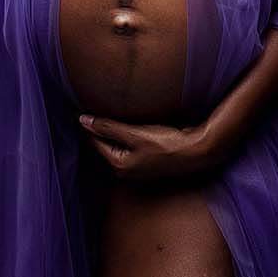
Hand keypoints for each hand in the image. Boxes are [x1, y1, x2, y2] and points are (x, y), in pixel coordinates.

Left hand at [77, 113, 231, 182]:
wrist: (195, 152)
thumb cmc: (166, 144)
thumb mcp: (134, 134)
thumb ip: (108, 127)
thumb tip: (82, 120)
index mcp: (118, 165)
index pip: (95, 141)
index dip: (89, 123)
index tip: (82, 107)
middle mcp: (124, 170)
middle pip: (105, 144)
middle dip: (99, 127)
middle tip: (93, 106)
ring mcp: (136, 167)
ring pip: (117, 144)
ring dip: (112, 130)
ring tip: (108, 111)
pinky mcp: (146, 160)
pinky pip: (128, 145)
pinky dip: (125, 134)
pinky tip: (128, 123)